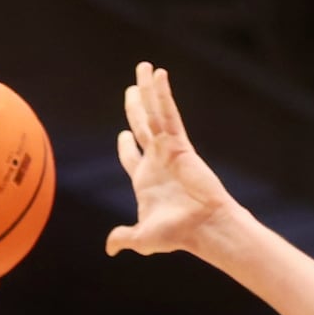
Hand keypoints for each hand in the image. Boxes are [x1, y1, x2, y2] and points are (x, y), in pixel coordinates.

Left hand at [105, 62, 235, 257]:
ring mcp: (168, 150)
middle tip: (131, 89)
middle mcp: (156, 161)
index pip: (132, 156)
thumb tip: (109, 247)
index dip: (126, 146)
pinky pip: (169, 113)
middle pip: (142, 127)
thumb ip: (125, 237)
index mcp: (145, 181)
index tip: (123, 135)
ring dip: (148, 90)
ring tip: (143, 67)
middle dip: (135, 108)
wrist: (204, 228)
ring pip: (154, 114)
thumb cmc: (177, 235)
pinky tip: (158, 74)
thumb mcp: (143, 238)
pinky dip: (163, 94)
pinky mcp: (180, 144)